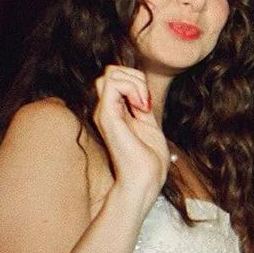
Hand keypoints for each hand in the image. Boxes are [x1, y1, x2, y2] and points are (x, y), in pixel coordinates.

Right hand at [92, 65, 170, 204]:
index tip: (148, 104)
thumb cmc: (150, 162)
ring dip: (135, 82)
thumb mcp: (149, 125)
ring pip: (111, 73)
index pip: (117, 78)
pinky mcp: (106, 117)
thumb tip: (142, 87)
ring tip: (144, 105)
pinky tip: (141, 107)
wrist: (145, 181)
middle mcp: (105, 110)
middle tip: (146, 102)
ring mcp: (104, 113)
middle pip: (111, 71)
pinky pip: (113, 84)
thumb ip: (142, 105)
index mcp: (115, 112)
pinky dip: (132, 88)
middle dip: (135, 77)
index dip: (137, 82)